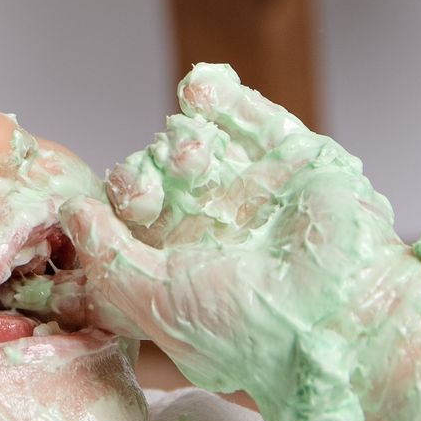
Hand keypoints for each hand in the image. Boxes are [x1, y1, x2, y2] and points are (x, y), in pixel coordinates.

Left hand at [59, 64, 420, 420]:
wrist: (350, 322)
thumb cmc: (253, 331)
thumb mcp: (159, 306)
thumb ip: (109, 259)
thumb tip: (70, 212)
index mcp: (181, 270)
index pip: (127, 224)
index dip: (110, 211)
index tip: (115, 213)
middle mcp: (216, 230)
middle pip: (157, 179)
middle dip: (143, 176)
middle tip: (148, 189)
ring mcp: (256, 191)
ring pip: (198, 145)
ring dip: (181, 142)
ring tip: (190, 155)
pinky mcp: (296, 159)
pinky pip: (249, 116)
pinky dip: (219, 95)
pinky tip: (197, 89)